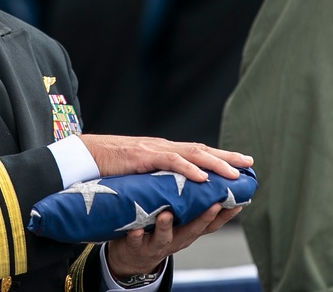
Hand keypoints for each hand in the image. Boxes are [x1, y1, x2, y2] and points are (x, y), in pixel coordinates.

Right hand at [77, 134, 252, 183]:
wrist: (83, 154)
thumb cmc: (108, 165)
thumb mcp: (138, 171)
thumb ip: (154, 175)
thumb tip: (170, 186)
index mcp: (163, 150)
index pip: (197, 152)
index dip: (220, 157)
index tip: (240, 163)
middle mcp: (163, 147)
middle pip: (201, 150)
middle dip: (226, 157)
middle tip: (249, 164)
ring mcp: (153, 149)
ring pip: (191, 154)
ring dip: (215, 164)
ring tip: (233, 174)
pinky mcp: (142, 156)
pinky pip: (170, 162)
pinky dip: (188, 169)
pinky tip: (202, 177)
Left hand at [105, 204, 243, 277]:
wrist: (132, 255)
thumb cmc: (159, 230)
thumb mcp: (181, 222)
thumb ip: (193, 205)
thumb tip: (213, 179)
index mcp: (188, 229)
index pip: (211, 222)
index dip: (226, 214)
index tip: (238, 200)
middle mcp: (177, 238)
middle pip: (193, 229)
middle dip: (204, 217)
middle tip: (214, 204)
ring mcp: (156, 243)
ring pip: (164, 237)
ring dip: (167, 226)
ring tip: (166, 214)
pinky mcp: (136, 245)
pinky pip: (136, 241)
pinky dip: (137, 235)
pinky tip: (137, 229)